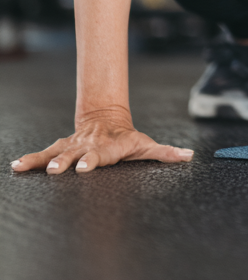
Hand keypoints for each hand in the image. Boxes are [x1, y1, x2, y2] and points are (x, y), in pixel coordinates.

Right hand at [10, 111, 193, 174]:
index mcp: (109, 148)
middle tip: (56, 169)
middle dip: (67, 163)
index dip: (93, 161)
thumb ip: (165, 152)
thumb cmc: (126, 138)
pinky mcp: (61, 148)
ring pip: (58, 153)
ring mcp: (73, 147)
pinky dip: (30, 159)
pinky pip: (43, 153)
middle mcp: (89, 147)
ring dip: (45, 161)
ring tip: (33, 168)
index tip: (84, 168)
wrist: (106, 119)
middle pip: (77, 155)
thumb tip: (189, 156)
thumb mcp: (146, 144)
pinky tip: (16, 166)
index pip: (101, 155)